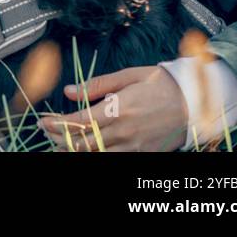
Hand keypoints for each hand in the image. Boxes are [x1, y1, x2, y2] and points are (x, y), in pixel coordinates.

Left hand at [37, 66, 189, 150]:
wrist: (194, 104)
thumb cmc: (160, 85)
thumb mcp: (128, 76)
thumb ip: (97, 85)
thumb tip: (69, 91)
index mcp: (117, 109)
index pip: (77, 122)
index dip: (56, 124)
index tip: (42, 122)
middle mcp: (123, 131)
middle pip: (82, 143)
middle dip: (59, 139)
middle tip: (46, 133)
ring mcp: (133, 146)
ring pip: (95, 155)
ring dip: (74, 151)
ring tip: (58, 145)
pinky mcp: (142, 154)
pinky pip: (113, 160)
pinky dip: (95, 156)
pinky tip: (85, 151)